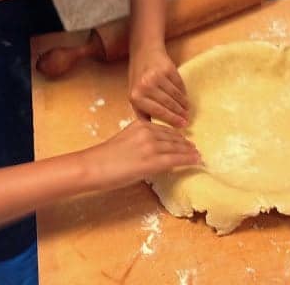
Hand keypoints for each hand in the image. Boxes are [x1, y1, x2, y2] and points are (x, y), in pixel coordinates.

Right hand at [82, 120, 200, 189]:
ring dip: (190, 152)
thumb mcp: (125, 141)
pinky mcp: (152, 161)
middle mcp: (148, 132)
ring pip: (177, 148)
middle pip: (173, 138)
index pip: (165, 130)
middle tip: (195, 149)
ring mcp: (151, 146)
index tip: (185, 141)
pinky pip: (176, 159)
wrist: (93, 166)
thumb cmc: (104, 158)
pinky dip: (189, 160)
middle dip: (185, 144)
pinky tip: (197, 161)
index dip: (177, 136)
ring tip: (197, 155)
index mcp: (140, 124)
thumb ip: (140, 141)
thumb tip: (155, 150)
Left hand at [128, 46, 188, 127]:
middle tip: (187, 120)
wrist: (144, 53)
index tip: (182, 126)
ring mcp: (157, 77)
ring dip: (183, 104)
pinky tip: (185, 98)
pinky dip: (183, 93)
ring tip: (187, 110)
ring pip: (175, 95)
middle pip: (168, 104)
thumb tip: (157, 130)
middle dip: (179, 114)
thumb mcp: (135, 95)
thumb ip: (143, 112)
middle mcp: (145, 86)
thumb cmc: (139, 78)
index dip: (172, 120)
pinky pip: (179, 85)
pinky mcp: (167, 69)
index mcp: (136, 96)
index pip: (158, 112)